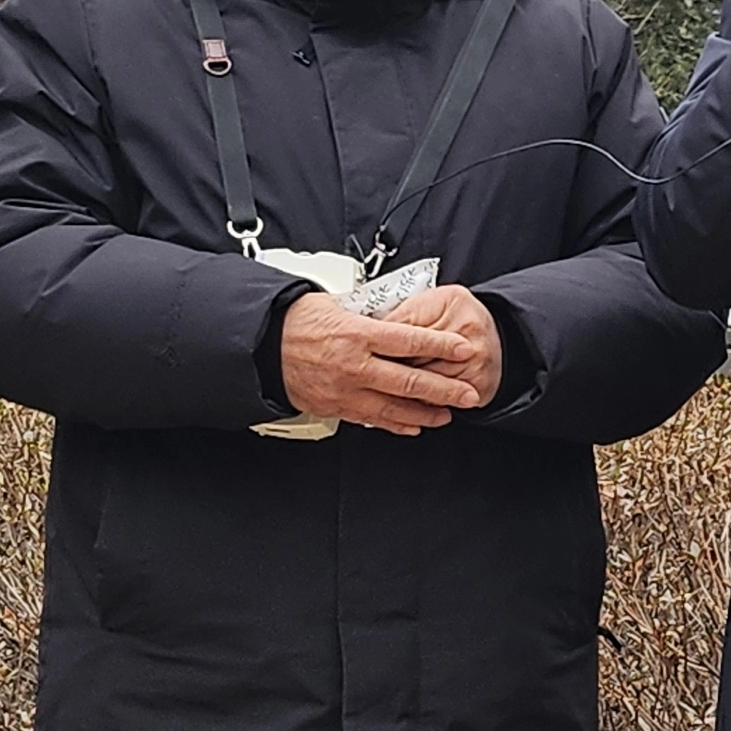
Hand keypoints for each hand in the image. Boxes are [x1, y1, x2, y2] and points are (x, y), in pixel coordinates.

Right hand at [275, 282, 503, 433]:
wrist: (261, 346)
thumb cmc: (295, 321)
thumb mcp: (335, 305)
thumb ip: (369, 316)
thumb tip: (395, 317)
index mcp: (358, 333)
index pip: (411, 339)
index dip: (442, 344)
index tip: (464, 348)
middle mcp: (356, 364)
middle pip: (410, 379)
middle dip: (445, 388)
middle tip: (469, 393)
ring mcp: (346, 390)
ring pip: (395, 407)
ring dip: (426, 412)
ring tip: (449, 414)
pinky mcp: (336, 406)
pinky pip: (373, 419)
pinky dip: (396, 424)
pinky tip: (413, 426)